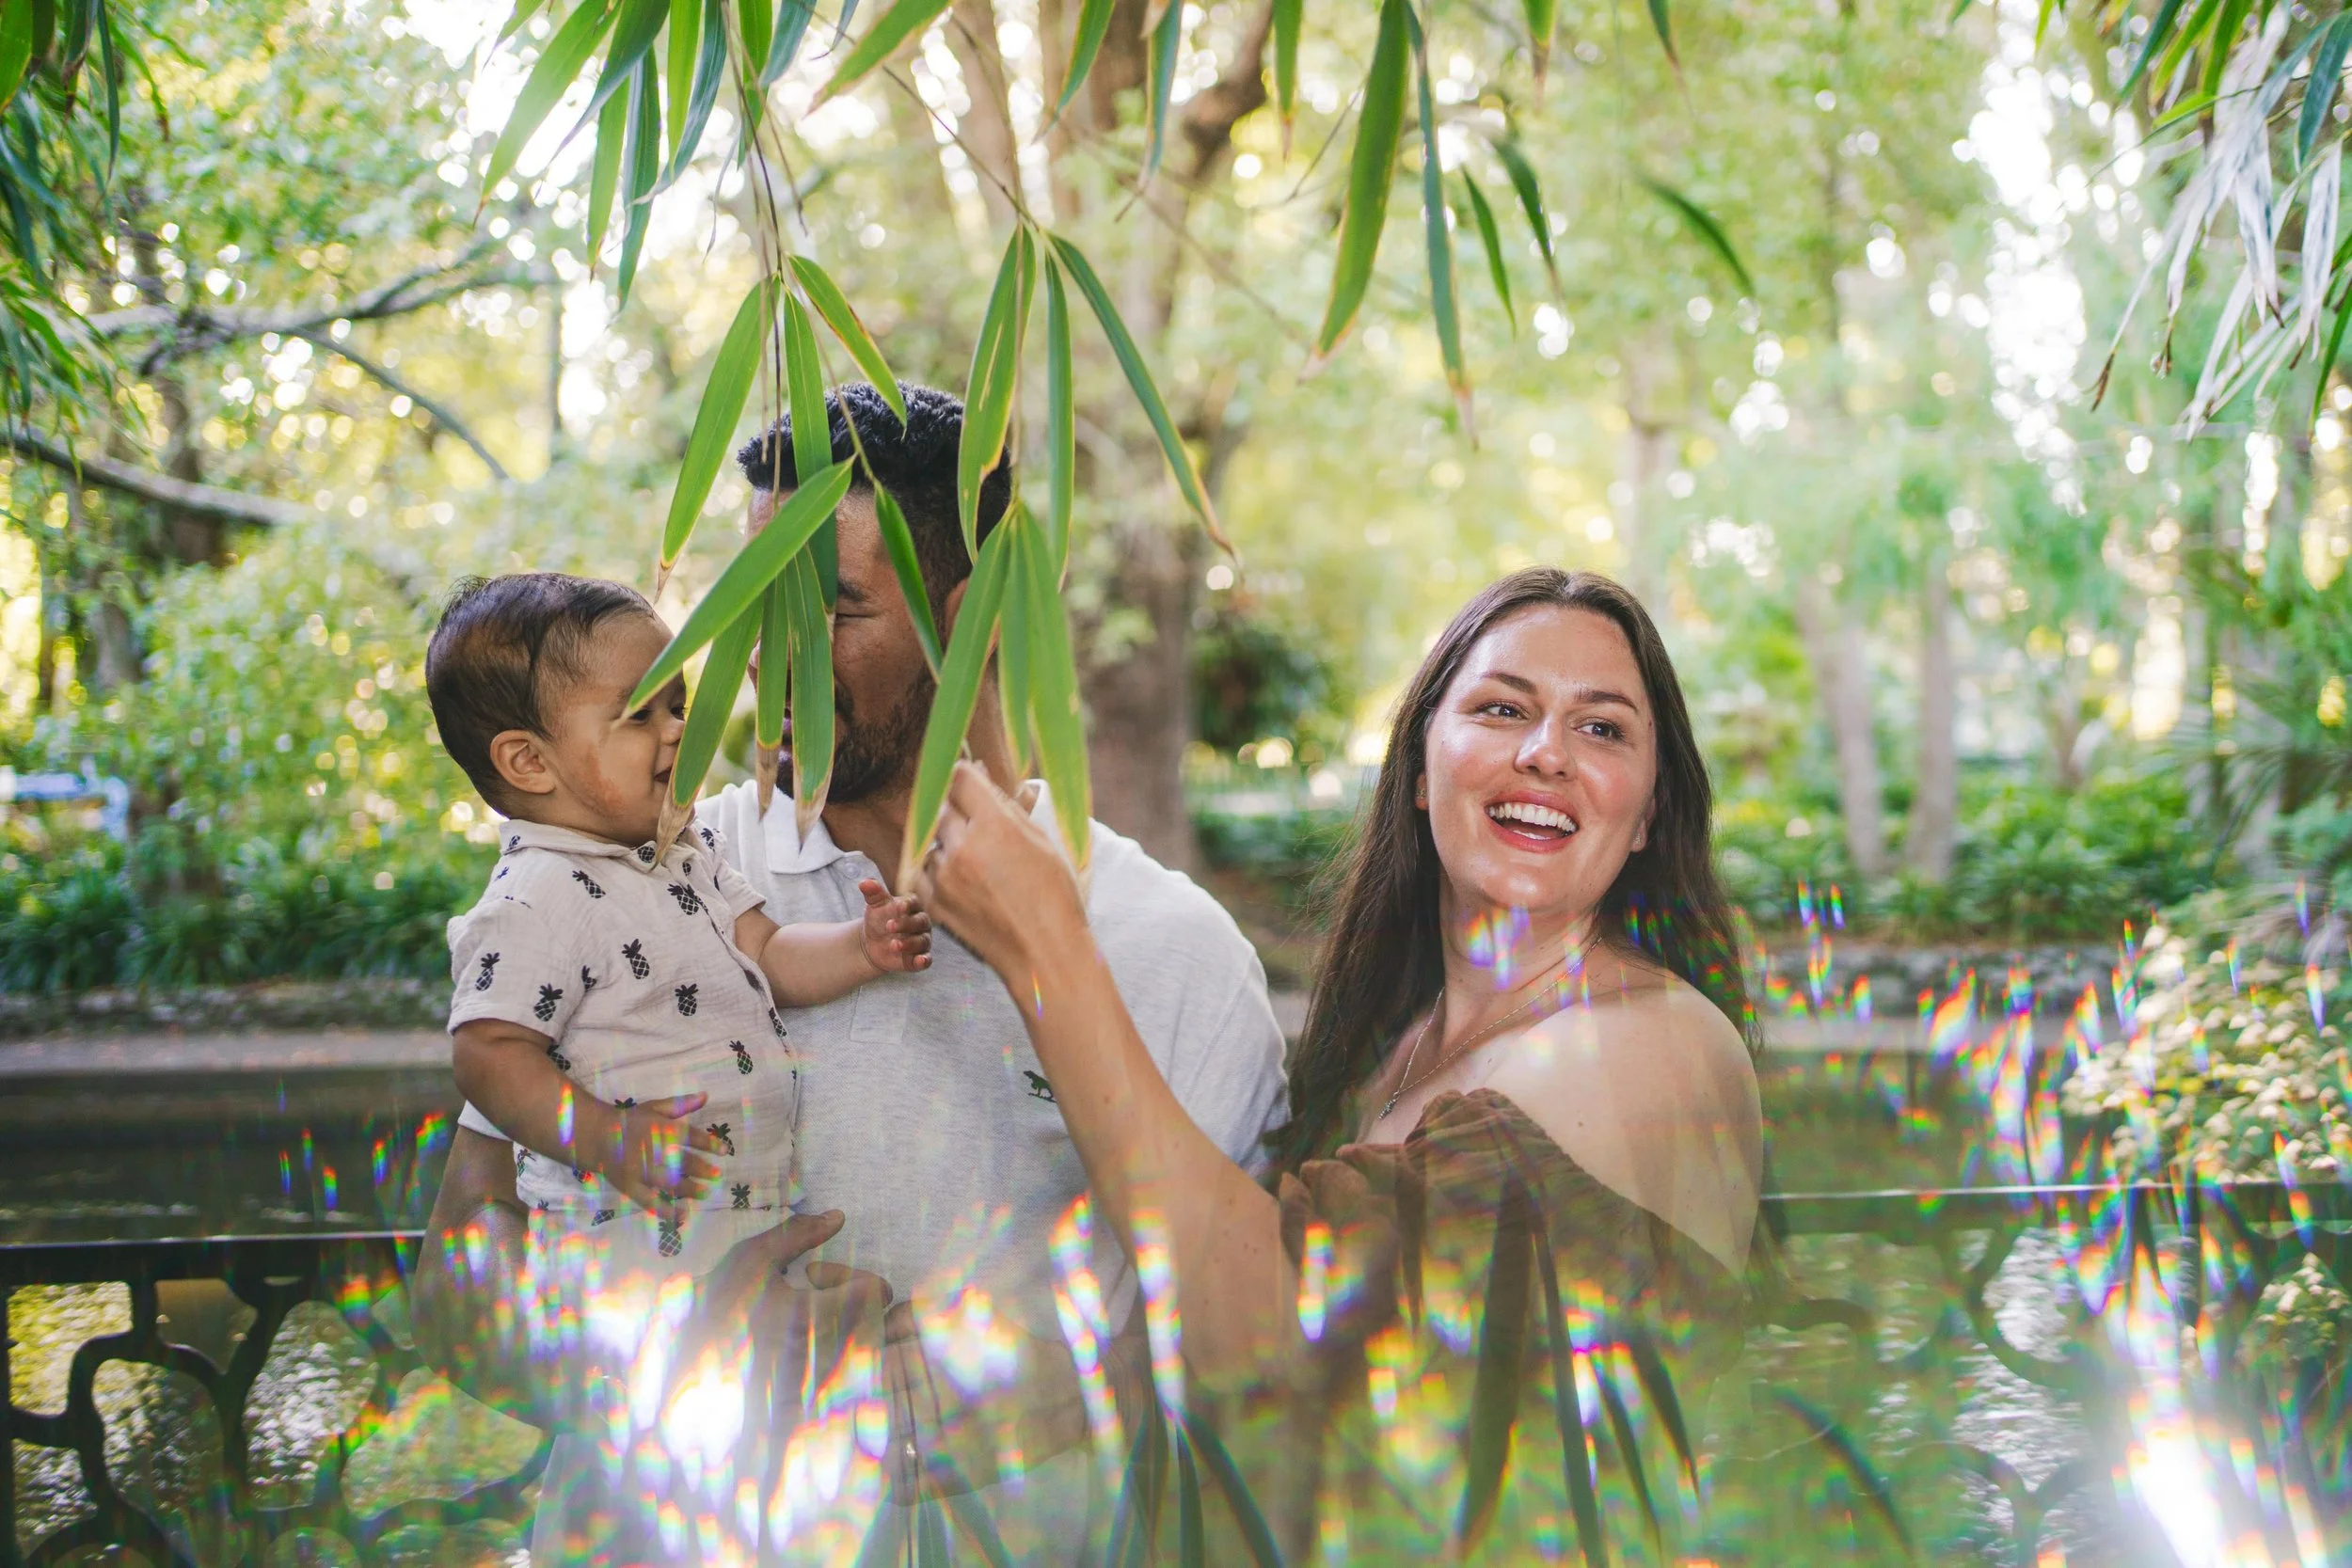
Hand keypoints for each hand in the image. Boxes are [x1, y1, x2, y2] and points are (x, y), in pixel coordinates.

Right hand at [597, 1092, 726, 1212]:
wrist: (595, 1136)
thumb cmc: (630, 1121)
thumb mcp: (654, 1107)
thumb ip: (680, 1105)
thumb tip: (706, 1096)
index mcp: (658, 1128)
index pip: (688, 1136)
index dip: (708, 1143)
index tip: (725, 1151)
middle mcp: (650, 1150)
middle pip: (679, 1161)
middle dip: (701, 1169)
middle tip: (717, 1175)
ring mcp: (639, 1171)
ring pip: (667, 1182)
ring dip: (688, 1189)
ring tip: (706, 1193)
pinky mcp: (630, 1187)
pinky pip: (649, 1202)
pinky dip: (666, 1210)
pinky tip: (682, 1216)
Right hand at [661, 1212, 894, 1466]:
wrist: (685, 1366)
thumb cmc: (718, 1307)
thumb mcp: (752, 1259)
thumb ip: (798, 1233)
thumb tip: (838, 1216)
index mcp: (813, 1317)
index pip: (877, 1294)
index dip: (859, 1278)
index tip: (818, 1275)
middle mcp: (823, 1353)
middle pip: (874, 1321)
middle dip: (852, 1301)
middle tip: (809, 1291)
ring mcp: (818, 1381)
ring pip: (860, 1348)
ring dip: (843, 1326)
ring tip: (799, 1316)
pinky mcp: (810, 1400)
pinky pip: (842, 1375)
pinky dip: (831, 1354)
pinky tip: (794, 1344)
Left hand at [856, 878, 932, 973]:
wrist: (873, 943)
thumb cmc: (878, 919)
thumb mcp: (874, 906)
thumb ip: (872, 893)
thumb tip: (864, 882)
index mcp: (912, 907)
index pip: (913, 903)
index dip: (907, 905)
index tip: (898, 906)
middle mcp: (921, 923)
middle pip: (919, 922)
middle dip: (905, 924)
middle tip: (888, 926)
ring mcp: (921, 941)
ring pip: (921, 941)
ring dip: (909, 943)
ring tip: (893, 944)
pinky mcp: (918, 958)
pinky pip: (926, 959)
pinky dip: (924, 961)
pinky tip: (919, 961)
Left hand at [914, 763, 1085, 980]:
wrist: (1043, 954)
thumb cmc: (1054, 897)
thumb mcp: (1042, 842)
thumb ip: (1006, 808)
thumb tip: (980, 777)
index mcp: (996, 826)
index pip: (960, 777)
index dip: (966, 777)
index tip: (971, 783)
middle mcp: (964, 846)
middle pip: (943, 806)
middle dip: (958, 811)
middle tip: (978, 827)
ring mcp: (944, 875)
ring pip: (933, 839)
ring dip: (949, 842)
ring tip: (978, 864)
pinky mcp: (933, 901)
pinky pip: (923, 870)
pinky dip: (938, 870)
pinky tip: (963, 880)